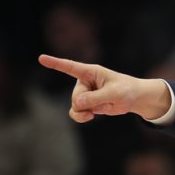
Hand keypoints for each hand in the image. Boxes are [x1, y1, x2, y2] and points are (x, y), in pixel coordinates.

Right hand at [37, 54, 171, 122]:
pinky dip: (82, 117)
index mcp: (90, 72)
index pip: (70, 67)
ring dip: (86, 112)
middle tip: (105, 101)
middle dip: (89, 103)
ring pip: (75, 106)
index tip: (41, 58)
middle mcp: (84, 81)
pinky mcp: (87, 103)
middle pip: (76, 96)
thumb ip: (96, 98)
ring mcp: (84, 93)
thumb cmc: (126, 90)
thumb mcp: (115, 93)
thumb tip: (77, 103)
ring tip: (98, 111)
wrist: (134, 99)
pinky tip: (91, 117)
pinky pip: (77, 113)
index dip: (55, 63)